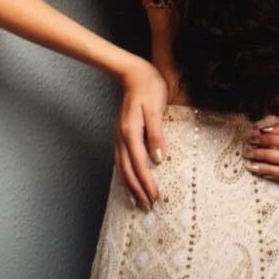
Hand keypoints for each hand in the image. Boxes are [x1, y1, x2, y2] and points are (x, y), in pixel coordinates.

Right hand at [114, 58, 168, 208]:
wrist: (133, 72)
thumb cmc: (148, 86)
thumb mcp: (156, 108)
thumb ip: (156, 134)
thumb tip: (158, 159)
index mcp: (131, 132)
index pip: (140, 164)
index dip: (147, 182)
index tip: (155, 197)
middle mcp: (122, 137)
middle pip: (127, 170)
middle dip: (137, 190)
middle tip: (148, 207)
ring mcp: (119, 135)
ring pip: (121, 167)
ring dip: (129, 185)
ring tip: (137, 200)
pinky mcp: (121, 133)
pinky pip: (120, 159)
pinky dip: (124, 173)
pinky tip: (128, 178)